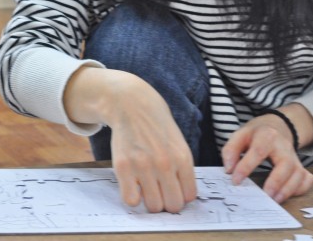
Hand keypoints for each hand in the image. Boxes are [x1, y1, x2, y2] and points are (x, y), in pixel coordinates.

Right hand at [66, 68, 196, 212]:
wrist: (131, 105)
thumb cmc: (156, 127)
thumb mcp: (178, 144)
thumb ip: (183, 170)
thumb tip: (184, 199)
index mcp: (182, 158)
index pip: (189, 196)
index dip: (181, 196)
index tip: (173, 190)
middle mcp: (164, 163)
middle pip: (172, 205)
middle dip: (167, 202)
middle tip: (160, 192)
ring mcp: (143, 165)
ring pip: (153, 206)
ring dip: (150, 201)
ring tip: (146, 189)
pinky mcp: (123, 166)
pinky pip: (131, 200)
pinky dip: (132, 198)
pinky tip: (133, 186)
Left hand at [221, 108, 312, 202]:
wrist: (277, 126)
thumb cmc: (256, 134)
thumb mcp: (240, 135)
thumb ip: (230, 150)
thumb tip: (228, 170)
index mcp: (266, 135)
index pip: (258, 151)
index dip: (246, 166)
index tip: (236, 180)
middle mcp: (284, 146)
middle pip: (286, 163)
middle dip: (276, 181)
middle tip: (265, 195)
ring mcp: (294, 157)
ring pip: (299, 173)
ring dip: (288, 189)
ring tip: (274, 200)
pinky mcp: (301, 166)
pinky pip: (306, 179)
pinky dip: (300, 189)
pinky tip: (287, 195)